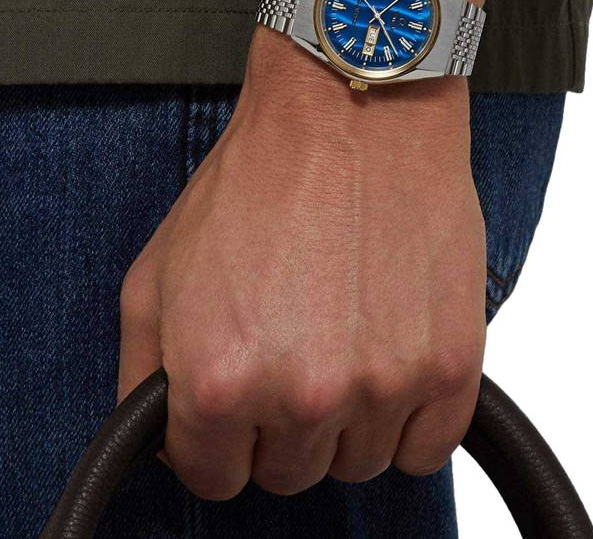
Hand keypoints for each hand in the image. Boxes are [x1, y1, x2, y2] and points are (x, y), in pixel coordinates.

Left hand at [117, 0, 493, 499]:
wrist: (349, 116)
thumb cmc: (258, 182)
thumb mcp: (158, 273)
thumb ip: (143, 373)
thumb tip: (166, 443)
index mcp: (219, 379)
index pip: (213, 476)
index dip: (218, 441)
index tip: (233, 411)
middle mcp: (303, 396)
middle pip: (288, 474)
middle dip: (279, 425)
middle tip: (289, 352)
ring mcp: (384, 386)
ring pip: (358, 463)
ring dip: (345, 421)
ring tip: (340, 340)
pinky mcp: (450, 367)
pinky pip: (426, 450)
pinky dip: (406, 419)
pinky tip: (386, 359)